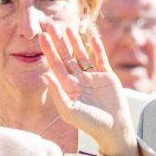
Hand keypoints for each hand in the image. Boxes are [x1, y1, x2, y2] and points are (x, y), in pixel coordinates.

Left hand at [40, 26, 140, 155]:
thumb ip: (57, 93)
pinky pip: (101, 59)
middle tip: (51, 26)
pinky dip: (97, 49)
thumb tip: (44, 76)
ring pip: (82, 56)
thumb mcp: (69, 110)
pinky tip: (93, 38)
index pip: (56, 65)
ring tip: (69, 29)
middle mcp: (79, 80)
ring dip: (76, 42)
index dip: (49, 51)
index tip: (42, 37)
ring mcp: (93, 77)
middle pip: (67, 57)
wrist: (113, 128)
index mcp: (68, 88)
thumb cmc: (90, 123)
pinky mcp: (107, 76)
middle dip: (59, 43)